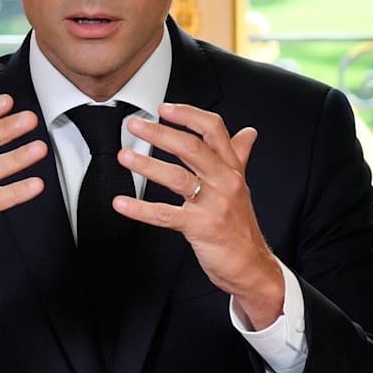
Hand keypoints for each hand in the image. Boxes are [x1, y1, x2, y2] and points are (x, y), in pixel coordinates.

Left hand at [114, 102, 284, 328]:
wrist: (252, 265)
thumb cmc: (239, 223)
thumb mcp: (241, 185)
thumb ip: (239, 156)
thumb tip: (249, 132)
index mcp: (232, 168)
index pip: (214, 130)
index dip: (188, 115)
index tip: (163, 107)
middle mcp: (226, 181)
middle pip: (192, 148)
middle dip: (161, 133)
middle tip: (134, 124)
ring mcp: (214, 204)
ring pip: (178, 177)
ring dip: (147, 165)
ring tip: (123, 156)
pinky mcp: (201, 227)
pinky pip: (166, 215)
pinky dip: (140, 209)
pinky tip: (120, 203)